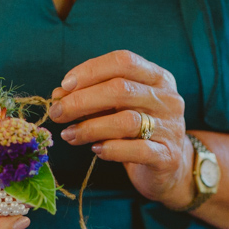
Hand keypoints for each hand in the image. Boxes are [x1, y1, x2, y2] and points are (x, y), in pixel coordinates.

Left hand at [50, 50, 194, 208]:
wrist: (169, 167)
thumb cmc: (136, 132)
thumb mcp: (115, 109)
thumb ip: (91, 98)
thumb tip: (58, 94)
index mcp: (157, 78)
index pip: (123, 61)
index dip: (91, 70)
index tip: (65, 85)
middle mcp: (168, 99)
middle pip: (120, 89)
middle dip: (81, 100)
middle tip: (57, 113)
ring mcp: (171, 127)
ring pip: (126, 120)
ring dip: (90, 127)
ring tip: (69, 135)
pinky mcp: (167, 156)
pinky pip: (137, 149)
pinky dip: (111, 149)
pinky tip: (96, 150)